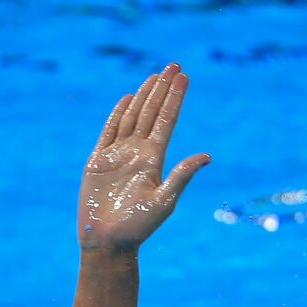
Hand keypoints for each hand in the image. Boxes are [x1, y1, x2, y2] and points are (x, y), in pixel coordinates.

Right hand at [78, 62, 209, 250]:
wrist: (108, 241)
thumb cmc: (138, 227)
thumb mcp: (164, 201)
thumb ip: (182, 176)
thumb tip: (207, 156)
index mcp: (154, 161)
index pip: (167, 122)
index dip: (175, 99)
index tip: (184, 78)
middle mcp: (138, 154)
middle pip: (152, 114)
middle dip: (163, 90)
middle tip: (174, 65)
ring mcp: (118, 155)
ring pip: (133, 117)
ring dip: (145, 95)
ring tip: (156, 75)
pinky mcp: (99, 160)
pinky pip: (110, 131)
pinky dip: (118, 113)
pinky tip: (130, 98)